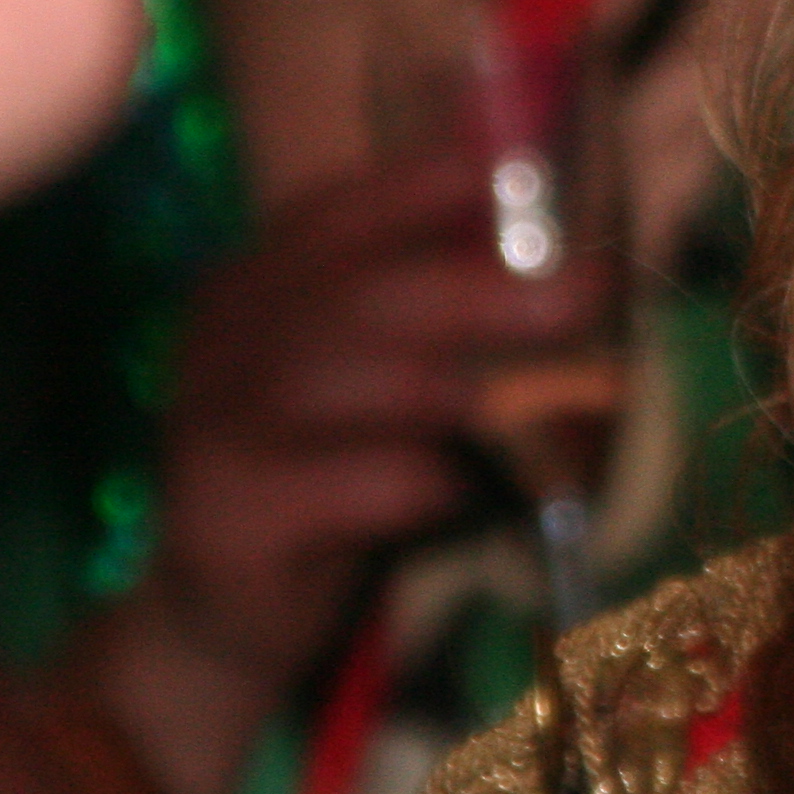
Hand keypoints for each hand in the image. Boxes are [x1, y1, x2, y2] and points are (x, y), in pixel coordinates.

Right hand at [73, 150, 601, 793]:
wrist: (227, 614)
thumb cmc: (332, 472)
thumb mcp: (380, 378)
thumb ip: (440, 314)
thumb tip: (571, 260)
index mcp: (258, 285)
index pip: (330, 214)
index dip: (414, 190)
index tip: (502, 179)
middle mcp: (221, 343)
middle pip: (348, 298)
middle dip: (475, 293)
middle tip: (584, 297)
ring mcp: (209, 430)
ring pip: (326, 382)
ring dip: (445, 388)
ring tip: (537, 403)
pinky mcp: (221, 522)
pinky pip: (321, 487)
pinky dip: (400, 481)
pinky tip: (456, 491)